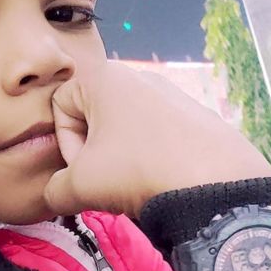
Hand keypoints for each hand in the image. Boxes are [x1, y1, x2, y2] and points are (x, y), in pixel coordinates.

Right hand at [44, 62, 270, 217]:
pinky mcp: (195, 113)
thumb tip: (55, 194)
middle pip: (93, 114)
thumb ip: (53, 189)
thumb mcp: (81, 186)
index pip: (60, 104)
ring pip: (125, 126)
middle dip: (93, 151)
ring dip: (120, 157)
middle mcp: (137, 75)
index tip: (86, 168)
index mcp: (104, 77)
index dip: (65, 143)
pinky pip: (156, 133)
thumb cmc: (138, 171)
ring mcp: (170, 92)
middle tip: (107, 180)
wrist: (217, 183)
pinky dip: (150, 156)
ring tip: (135, 184)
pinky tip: (162, 180)